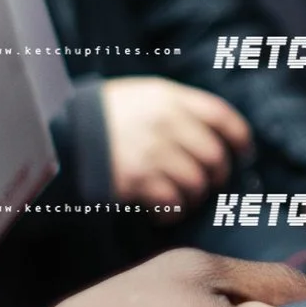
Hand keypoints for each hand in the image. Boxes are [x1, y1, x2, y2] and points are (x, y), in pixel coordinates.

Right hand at [99, 78, 251, 206]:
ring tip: (184, 197)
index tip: (243, 152)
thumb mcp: (141, 94)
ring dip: (195, 196)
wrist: (62, 132)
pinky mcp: (136, 181)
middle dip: (217, 175)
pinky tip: (164, 211)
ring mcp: (152, 152)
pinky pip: (172, 204)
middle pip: (215, 156)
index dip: (240, 138)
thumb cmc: (105, 114)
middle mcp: (166, 123)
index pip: (222, 117)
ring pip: (196, 184)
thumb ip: (177, 107)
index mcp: (169, 97)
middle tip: (209, 182)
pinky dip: (173, 212)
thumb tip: (212, 132)